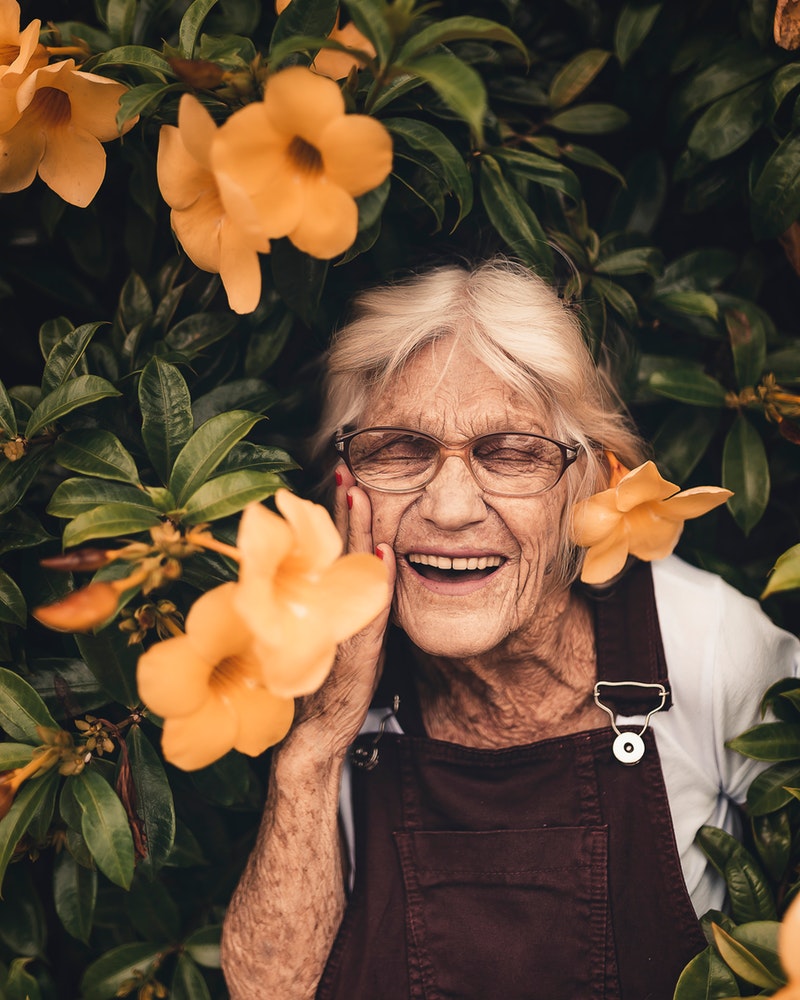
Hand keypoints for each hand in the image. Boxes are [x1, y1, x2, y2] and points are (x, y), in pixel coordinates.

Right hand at [290, 464, 395, 757]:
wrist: (316, 734)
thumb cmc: (328, 685)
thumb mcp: (342, 638)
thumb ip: (357, 606)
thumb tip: (376, 570)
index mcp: (328, 603)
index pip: (335, 550)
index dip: (340, 516)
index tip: (347, 481)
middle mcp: (329, 608)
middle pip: (339, 550)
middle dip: (344, 510)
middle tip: (347, 471)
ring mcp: (340, 626)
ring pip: (350, 570)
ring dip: (356, 532)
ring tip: (360, 495)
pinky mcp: (357, 649)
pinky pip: (370, 607)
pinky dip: (378, 580)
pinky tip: (384, 554)